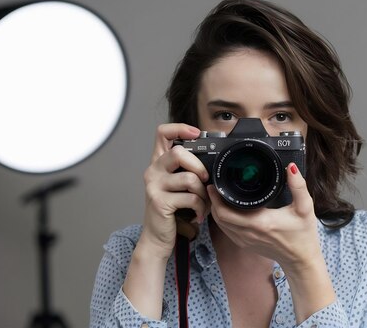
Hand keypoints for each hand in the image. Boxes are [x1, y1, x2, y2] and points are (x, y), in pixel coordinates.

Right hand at [139, 123, 209, 259]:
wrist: (158, 238)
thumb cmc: (173, 211)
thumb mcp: (179, 186)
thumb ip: (188, 170)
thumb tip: (213, 160)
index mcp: (158, 162)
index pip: (162, 133)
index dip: (180, 128)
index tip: (197, 133)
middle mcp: (153, 170)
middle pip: (178, 153)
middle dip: (199, 166)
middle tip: (205, 179)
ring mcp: (154, 186)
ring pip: (189, 178)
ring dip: (203, 192)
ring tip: (203, 202)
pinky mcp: (159, 202)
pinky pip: (190, 198)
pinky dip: (201, 207)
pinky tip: (199, 214)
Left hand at [207, 162, 320, 270]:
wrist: (301, 260)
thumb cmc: (303, 236)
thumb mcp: (305, 208)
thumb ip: (298, 187)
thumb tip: (291, 168)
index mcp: (260, 222)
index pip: (227, 212)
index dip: (217, 198)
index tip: (216, 184)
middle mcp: (249, 233)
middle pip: (219, 217)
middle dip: (213, 201)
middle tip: (213, 187)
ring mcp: (245, 241)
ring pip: (221, 225)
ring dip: (216, 211)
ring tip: (217, 196)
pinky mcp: (246, 245)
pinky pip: (227, 231)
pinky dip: (223, 220)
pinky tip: (226, 210)